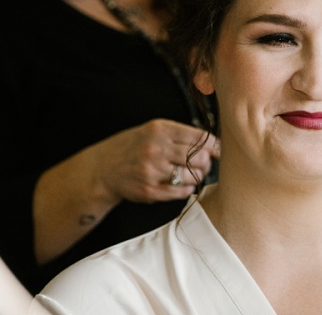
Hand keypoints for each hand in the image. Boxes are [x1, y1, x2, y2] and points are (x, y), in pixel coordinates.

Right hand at [89, 118, 219, 203]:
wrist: (103, 168)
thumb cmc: (133, 147)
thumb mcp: (152, 130)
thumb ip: (179, 134)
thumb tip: (213, 144)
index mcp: (160, 129)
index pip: (199, 137)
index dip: (214, 146)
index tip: (218, 152)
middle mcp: (156, 148)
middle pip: (199, 157)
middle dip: (206, 163)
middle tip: (203, 165)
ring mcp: (152, 170)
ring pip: (192, 175)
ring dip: (197, 177)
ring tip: (192, 175)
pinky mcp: (149, 190)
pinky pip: (180, 192)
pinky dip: (187, 189)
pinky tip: (183, 185)